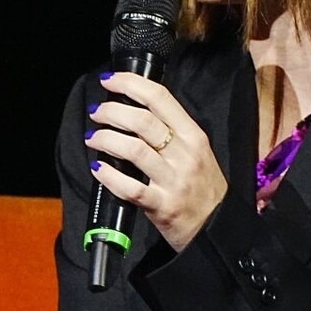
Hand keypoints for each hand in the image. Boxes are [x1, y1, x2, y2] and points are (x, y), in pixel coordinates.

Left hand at [86, 73, 227, 250]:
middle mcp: (185, 154)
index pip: (160, 98)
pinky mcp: (162, 206)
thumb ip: (171, 131)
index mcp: (193, 135)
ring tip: (93, 138)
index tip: (110, 80)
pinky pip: (130, 188)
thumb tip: (133, 110)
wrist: (218, 230)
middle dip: (112, 111)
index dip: (131, 84)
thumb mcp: (197, 151)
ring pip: (134, 150)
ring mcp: (174, 181)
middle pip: (143, 121)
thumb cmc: (203, 188)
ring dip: (106, 139)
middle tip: (96, 113)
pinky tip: (97, 168)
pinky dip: (109, 176)